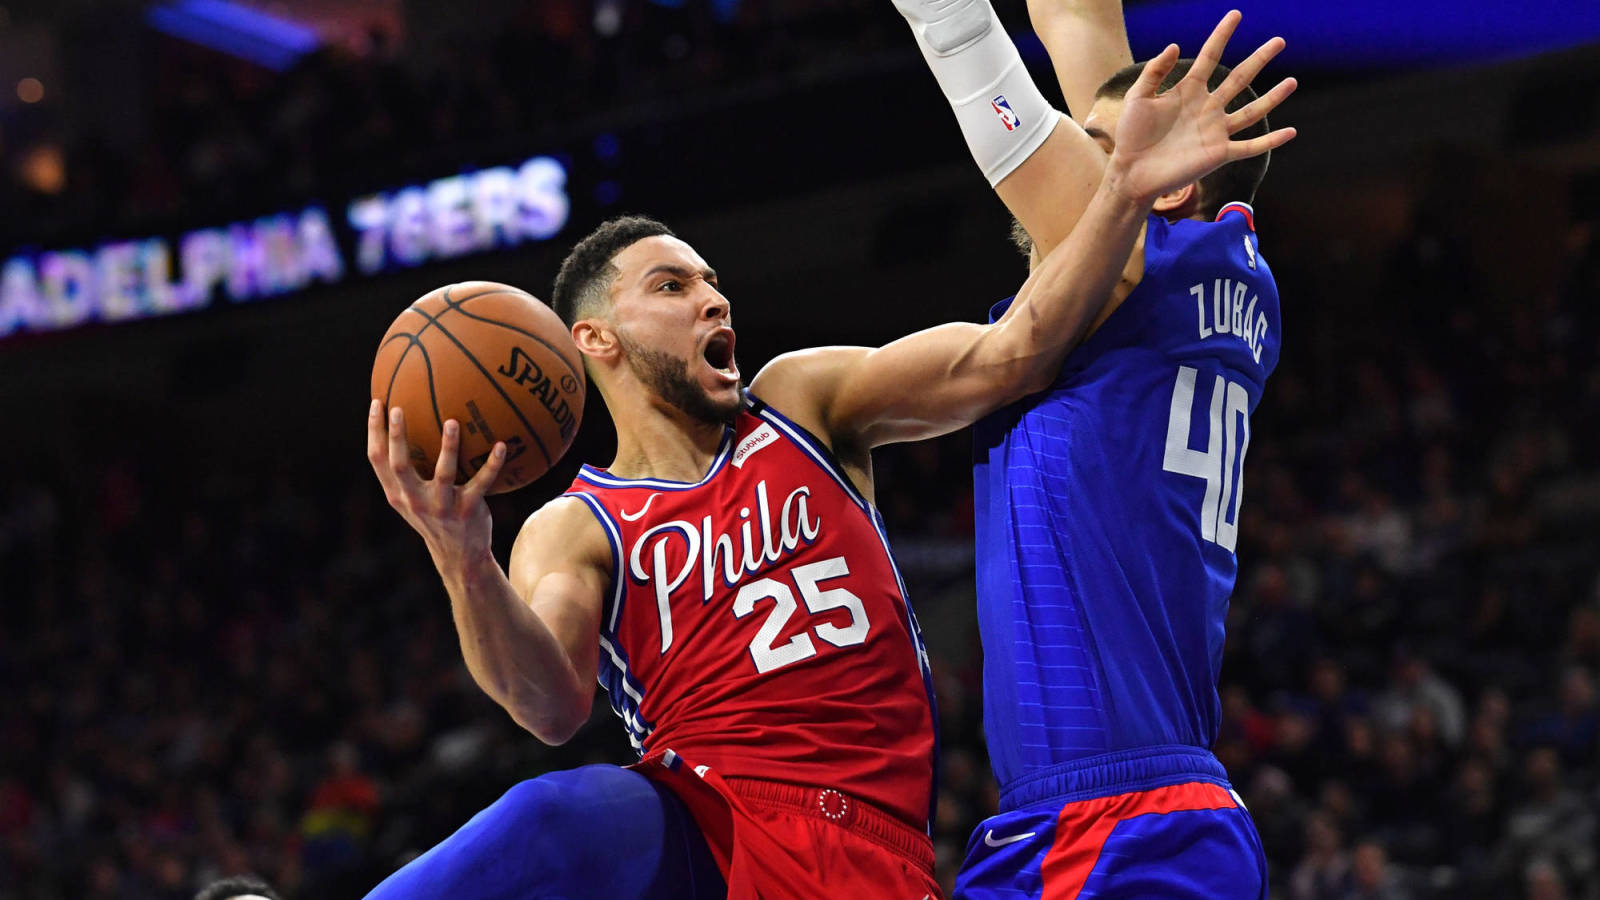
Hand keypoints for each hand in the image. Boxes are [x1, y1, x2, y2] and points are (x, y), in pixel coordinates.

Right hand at [367, 399, 506, 571]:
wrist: (460, 556)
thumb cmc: (436, 516)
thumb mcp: (414, 498)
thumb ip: (408, 471)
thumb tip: (414, 427)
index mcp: (398, 494)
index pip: (377, 460)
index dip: (374, 432)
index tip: (377, 403)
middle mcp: (414, 500)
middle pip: (399, 465)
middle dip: (397, 436)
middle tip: (400, 407)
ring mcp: (441, 507)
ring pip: (442, 474)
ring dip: (447, 447)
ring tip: (453, 422)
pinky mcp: (467, 511)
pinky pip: (481, 483)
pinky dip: (492, 464)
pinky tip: (501, 445)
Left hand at [1105, 10, 1296, 205]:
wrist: (1130, 172)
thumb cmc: (1131, 135)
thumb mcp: (1138, 97)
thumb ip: (1154, 71)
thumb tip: (1175, 45)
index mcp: (1188, 91)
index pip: (1210, 57)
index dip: (1222, 36)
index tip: (1235, 14)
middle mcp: (1207, 108)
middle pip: (1239, 78)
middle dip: (1259, 59)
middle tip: (1279, 41)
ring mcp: (1215, 131)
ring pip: (1251, 111)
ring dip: (1272, 97)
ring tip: (1292, 81)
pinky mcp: (1218, 154)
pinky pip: (1249, 147)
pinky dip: (1270, 141)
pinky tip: (1291, 132)